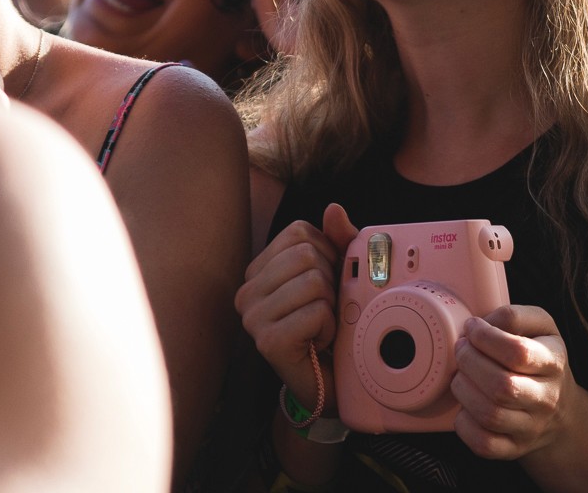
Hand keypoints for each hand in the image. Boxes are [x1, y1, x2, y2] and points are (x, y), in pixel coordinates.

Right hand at [235, 203, 358, 409]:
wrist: (330, 379)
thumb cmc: (331, 322)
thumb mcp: (339, 273)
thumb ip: (338, 239)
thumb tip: (333, 208)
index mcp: (259, 269)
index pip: (300, 232)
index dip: (327, 253)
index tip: (325, 282)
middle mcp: (247, 292)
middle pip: (306, 255)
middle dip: (330, 280)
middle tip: (324, 308)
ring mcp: (253, 318)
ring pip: (313, 281)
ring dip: (330, 306)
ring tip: (321, 325)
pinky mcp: (267, 342)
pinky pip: (315, 312)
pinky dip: (329, 326)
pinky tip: (318, 341)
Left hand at [451, 304, 573, 460]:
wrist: (561, 411)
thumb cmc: (542, 361)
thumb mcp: (542, 327)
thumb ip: (515, 316)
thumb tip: (483, 324)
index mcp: (554, 362)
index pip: (518, 352)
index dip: (486, 337)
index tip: (472, 327)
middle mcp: (546, 398)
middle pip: (502, 386)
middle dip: (469, 362)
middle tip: (461, 349)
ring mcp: (531, 428)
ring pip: (490, 414)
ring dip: (463, 390)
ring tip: (461, 375)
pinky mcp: (514, 449)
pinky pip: (484, 444)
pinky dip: (465, 424)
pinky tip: (465, 406)